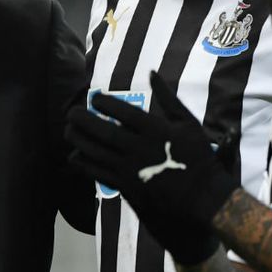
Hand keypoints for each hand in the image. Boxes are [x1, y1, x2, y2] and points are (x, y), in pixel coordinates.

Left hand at [66, 72, 239, 263]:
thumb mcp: (188, 123)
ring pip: (97, 152)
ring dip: (79, 140)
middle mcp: (139, 149)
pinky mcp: (127, 187)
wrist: (203, 198)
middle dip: (83, 120)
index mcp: (155, 130)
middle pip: (103, 131)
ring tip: (68, 131)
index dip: (104, 103)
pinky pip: (99, 174)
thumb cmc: (198, 157)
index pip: (123, 112)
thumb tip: (152, 73)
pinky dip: (84, 164)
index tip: (95, 98)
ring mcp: (131, 169)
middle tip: (71, 112)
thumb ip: (168, 98)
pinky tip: (75, 157)